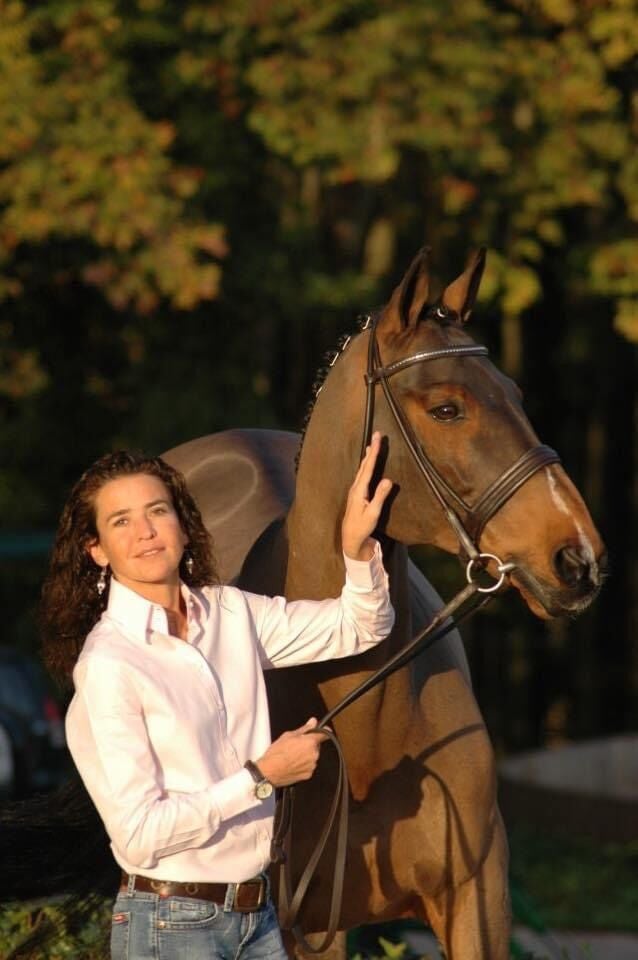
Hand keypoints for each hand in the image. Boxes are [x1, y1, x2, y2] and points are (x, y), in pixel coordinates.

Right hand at [256, 718, 327, 786]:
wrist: (269, 772)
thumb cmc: (276, 754)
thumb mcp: (288, 735)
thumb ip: (304, 729)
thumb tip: (313, 722)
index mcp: (309, 742)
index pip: (324, 734)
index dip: (324, 731)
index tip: (324, 730)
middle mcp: (313, 754)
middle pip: (316, 746)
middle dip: (308, 745)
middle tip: (296, 746)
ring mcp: (312, 765)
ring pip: (312, 756)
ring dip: (306, 755)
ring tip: (292, 756)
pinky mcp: (308, 775)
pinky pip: (309, 766)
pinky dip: (303, 764)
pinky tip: (293, 763)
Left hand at [342, 431, 392, 560]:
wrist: (350, 539)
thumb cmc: (362, 527)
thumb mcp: (373, 513)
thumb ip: (380, 496)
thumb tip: (388, 479)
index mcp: (359, 490)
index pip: (368, 467)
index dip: (374, 452)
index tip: (378, 438)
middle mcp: (355, 487)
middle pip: (364, 465)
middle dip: (371, 450)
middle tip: (377, 435)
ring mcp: (355, 491)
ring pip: (362, 469)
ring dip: (368, 457)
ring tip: (372, 446)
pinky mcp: (356, 495)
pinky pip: (362, 475)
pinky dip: (366, 466)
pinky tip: (367, 465)